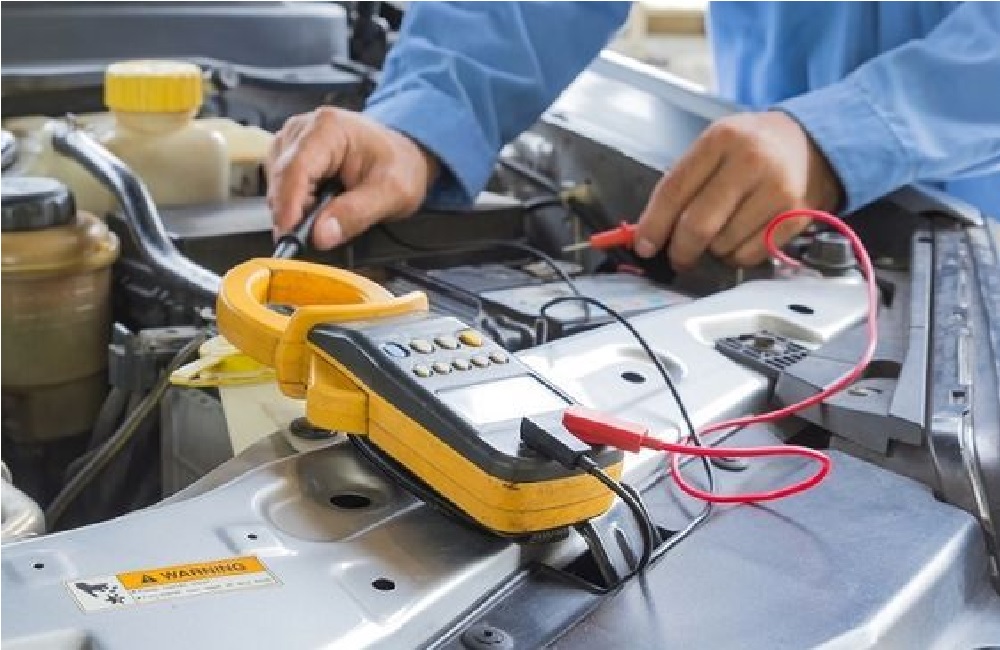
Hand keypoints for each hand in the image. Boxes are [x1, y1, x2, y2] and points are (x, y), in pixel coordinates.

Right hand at [267, 107, 439, 248]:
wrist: (404, 154)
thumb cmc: (400, 165)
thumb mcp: (392, 193)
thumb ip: (356, 214)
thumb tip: (320, 236)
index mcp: (328, 128)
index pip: (294, 170)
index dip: (288, 207)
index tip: (289, 237)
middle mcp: (303, 129)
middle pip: (280, 179)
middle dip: (292, 213)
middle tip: (315, 238)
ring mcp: (293, 140)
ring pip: (277, 185)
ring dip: (294, 210)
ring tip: (327, 217)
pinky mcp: (290, 155)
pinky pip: (281, 187)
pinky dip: (295, 205)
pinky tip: (318, 209)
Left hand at [634, 111, 842, 269]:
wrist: (808, 143)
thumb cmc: (750, 149)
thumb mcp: (713, 149)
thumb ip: (681, 185)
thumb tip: (647, 233)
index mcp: (720, 139)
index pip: (675, 190)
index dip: (653, 225)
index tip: (643, 245)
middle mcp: (750, 161)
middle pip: (698, 225)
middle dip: (680, 250)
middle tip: (677, 255)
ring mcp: (777, 189)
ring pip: (723, 245)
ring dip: (712, 250)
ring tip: (720, 232)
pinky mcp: (795, 215)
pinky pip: (750, 255)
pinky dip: (737, 256)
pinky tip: (741, 236)